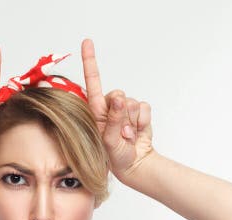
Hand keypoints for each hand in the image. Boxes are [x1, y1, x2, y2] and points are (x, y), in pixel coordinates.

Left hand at [81, 38, 154, 182]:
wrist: (134, 164)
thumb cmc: (114, 156)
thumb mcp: (108, 141)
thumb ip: (113, 119)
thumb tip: (119, 98)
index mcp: (96, 111)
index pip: (92, 82)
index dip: (90, 61)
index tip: (87, 42)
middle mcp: (109, 106)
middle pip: (117, 94)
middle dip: (121, 113)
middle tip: (120, 132)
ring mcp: (124, 109)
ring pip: (131, 102)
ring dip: (131, 121)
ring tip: (127, 135)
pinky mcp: (139, 112)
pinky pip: (144, 107)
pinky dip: (143, 121)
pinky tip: (137, 132)